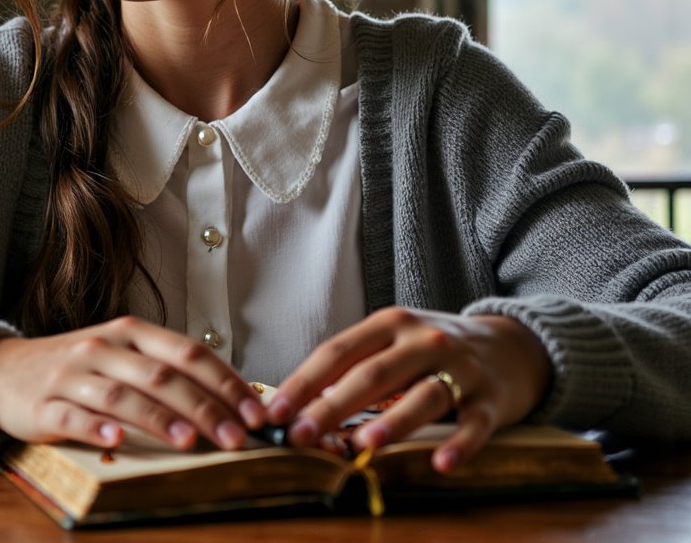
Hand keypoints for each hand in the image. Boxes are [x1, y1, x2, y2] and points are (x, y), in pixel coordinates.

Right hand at [0, 315, 265, 450]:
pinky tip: (117, 441)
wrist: (6, 371)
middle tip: (237, 438)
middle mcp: (105, 347)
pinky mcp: (45, 404)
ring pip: (123, 394)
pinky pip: (74, 415)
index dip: (225, 382)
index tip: (255, 413)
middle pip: (162, 375)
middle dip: (205, 407)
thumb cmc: (80, 368)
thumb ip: (166, 371)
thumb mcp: (122, 357)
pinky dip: (97, 427)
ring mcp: (74, 374)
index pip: (188, 352)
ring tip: (191, 441)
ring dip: (160, 418)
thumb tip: (229, 400)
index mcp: (131, 333)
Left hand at [266, 307, 551, 471]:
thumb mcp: (395, 343)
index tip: (275, 412)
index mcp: (390, 324)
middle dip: (332, 406)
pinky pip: (474, 425)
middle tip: (302, 435)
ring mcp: (459, 369)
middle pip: (372, 374)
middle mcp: (423, 340)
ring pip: (422, 396)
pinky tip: (441, 463)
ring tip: (364, 445)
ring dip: (392, 422)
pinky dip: (458, 445)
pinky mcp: (492, 400)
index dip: (304, 382)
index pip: (337, 351)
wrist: (511, 345)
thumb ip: (355, 366)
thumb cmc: (434, 350)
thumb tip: (303, 404)